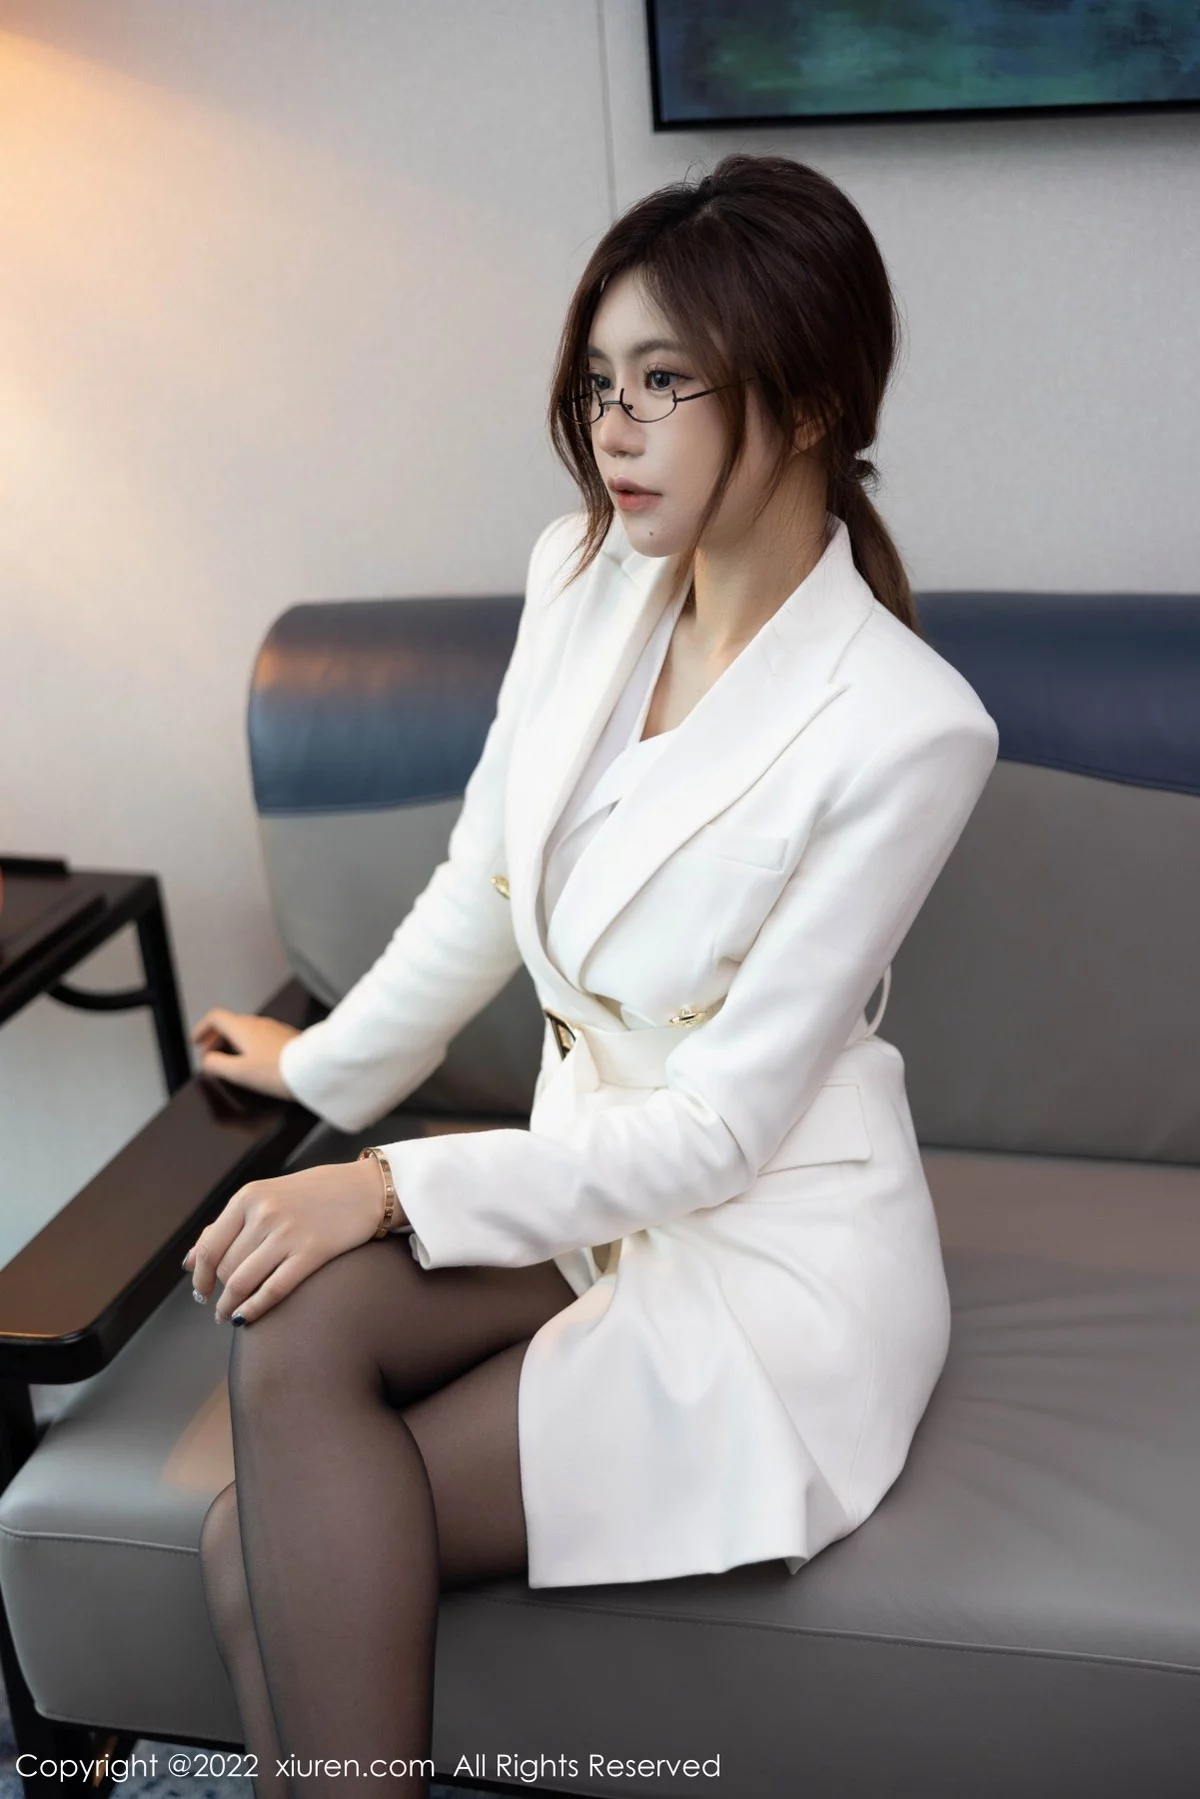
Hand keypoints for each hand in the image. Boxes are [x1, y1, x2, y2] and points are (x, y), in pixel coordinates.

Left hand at [182, 1158, 392, 1323]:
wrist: (366, 1189)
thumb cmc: (313, 1194)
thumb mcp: (266, 1196)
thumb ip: (227, 1225)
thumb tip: (188, 1261)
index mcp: (248, 1197)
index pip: (208, 1246)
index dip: (199, 1276)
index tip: (201, 1291)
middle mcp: (264, 1213)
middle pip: (225, 1267)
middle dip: (220, 1291)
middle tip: (221, 1303)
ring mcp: (288, 1233)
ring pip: (242, 1282)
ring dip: (231, 1306)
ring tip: (230, 1315)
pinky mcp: (311, 1253)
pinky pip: (272, 1290)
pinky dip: (253, 1309)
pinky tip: (246, 1319)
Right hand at [190, 1007, 300, 1100]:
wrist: (314, 1068)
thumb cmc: (277, 1071)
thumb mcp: (239, 1072)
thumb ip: (217, 1065)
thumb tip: (206, 1060)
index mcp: (243, 1028)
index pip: (216, 1017)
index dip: (202, 1028)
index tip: (196, 1042)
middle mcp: (259, 1023)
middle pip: (231, 1023)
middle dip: (216, 1037)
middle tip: (209, 1053)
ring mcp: (275, 1029)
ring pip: (246, 1029)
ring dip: (232, 1041)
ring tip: (229, 1058)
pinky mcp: (288, 1038)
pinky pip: (261, 1036)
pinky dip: (249, 1044)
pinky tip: (254, 1059)